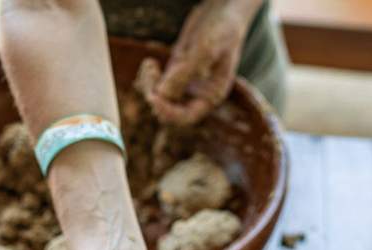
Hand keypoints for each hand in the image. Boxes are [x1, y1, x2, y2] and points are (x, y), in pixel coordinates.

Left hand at [141, 0, 251, 124]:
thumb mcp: (206, 48)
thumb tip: (162, 94)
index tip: (153, 97)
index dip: (168, 112)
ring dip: (149, 85)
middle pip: (168, 110)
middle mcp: (197, 94)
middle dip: (155, 95)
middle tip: (151, 73)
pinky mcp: (174, 72)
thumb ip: (185, 72)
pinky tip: (149, 63)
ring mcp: (184, 83)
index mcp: (210, 96)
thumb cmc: (222, 29)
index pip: (186, 117)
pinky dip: (148, 77)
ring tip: (149, 65)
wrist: (223, 11)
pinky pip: (155, 84)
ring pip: (159, 97)